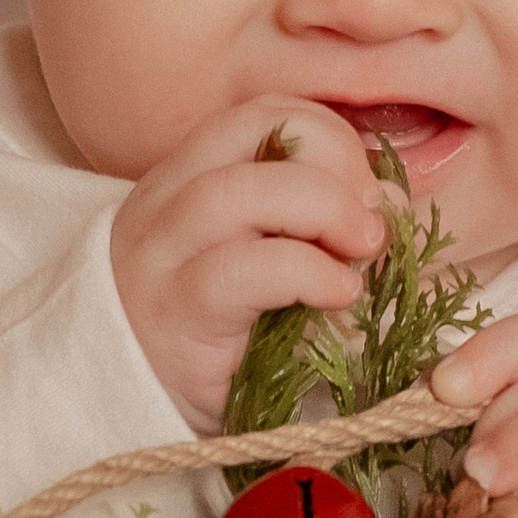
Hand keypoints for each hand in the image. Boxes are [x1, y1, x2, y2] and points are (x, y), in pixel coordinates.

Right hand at [110, 99, 388, 424]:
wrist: (131, 404)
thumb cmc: (213, 334)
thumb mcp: (262, 260)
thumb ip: (315, 223)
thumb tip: (387, 201)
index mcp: (187, 177)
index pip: (261, 112)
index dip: (327, 135)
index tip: (365, 187)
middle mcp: (166, 203)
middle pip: (253, 133)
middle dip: (335, 164)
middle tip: (372, 222)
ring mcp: (162, 256)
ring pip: (237, 193)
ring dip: (323, 209)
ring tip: (363, 250)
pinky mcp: (175, 313)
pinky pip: (240, 271)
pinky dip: (308, 272)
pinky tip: (339, 293)